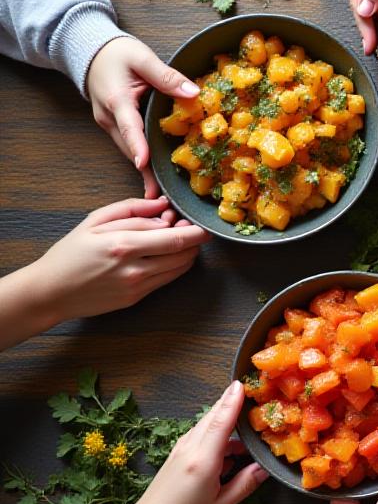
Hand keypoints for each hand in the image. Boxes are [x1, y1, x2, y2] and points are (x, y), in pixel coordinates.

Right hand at [28, 197, 209, 321]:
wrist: (51, 292)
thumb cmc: (69, 253)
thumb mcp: (95, 221)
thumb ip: (132, 209)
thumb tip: (162, 205)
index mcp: (124, 245)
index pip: (176, 239)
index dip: (195, 230)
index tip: (200, 223)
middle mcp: (135, 269)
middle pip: (184, 254)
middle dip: (194, 240)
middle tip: (188, 228)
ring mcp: (137, 286)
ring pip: (179, 268)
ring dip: (187, 253)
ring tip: (175, 239)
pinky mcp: (137, 298)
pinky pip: (167, 280)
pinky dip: (174, 266)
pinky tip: (164, 255)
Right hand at [86, 37, 199, 198]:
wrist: (90, 52)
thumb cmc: (116, 54)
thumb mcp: (143, 58)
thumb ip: (167, 76)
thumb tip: (193, 93)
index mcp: (117, 101)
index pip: (129, 127)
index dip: (138, 146)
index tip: (144, 164)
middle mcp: (110, 119)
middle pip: (130, 148)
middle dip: (145, 171)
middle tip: (161, 197)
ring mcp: (110, 125)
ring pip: (129, 150)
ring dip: (144, 170)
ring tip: (160, 197)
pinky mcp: (116, 127)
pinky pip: (131, 145)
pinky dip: (143, 159)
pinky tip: (155, 177)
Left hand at [103, 381, 267, 503]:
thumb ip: (245, 483)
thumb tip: (265, 468)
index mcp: (202, 460)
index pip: (220, 423)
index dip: (232, 402)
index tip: (241, 384)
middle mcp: (190, 448)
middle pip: (213, 416)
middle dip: (230, 401)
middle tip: (250, 389)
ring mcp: (182, 447)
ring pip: (207, 423)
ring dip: (225, 416)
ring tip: (246, 416)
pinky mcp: (179, 451)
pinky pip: (201, 432)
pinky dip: (217, 429)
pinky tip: (230, 443)